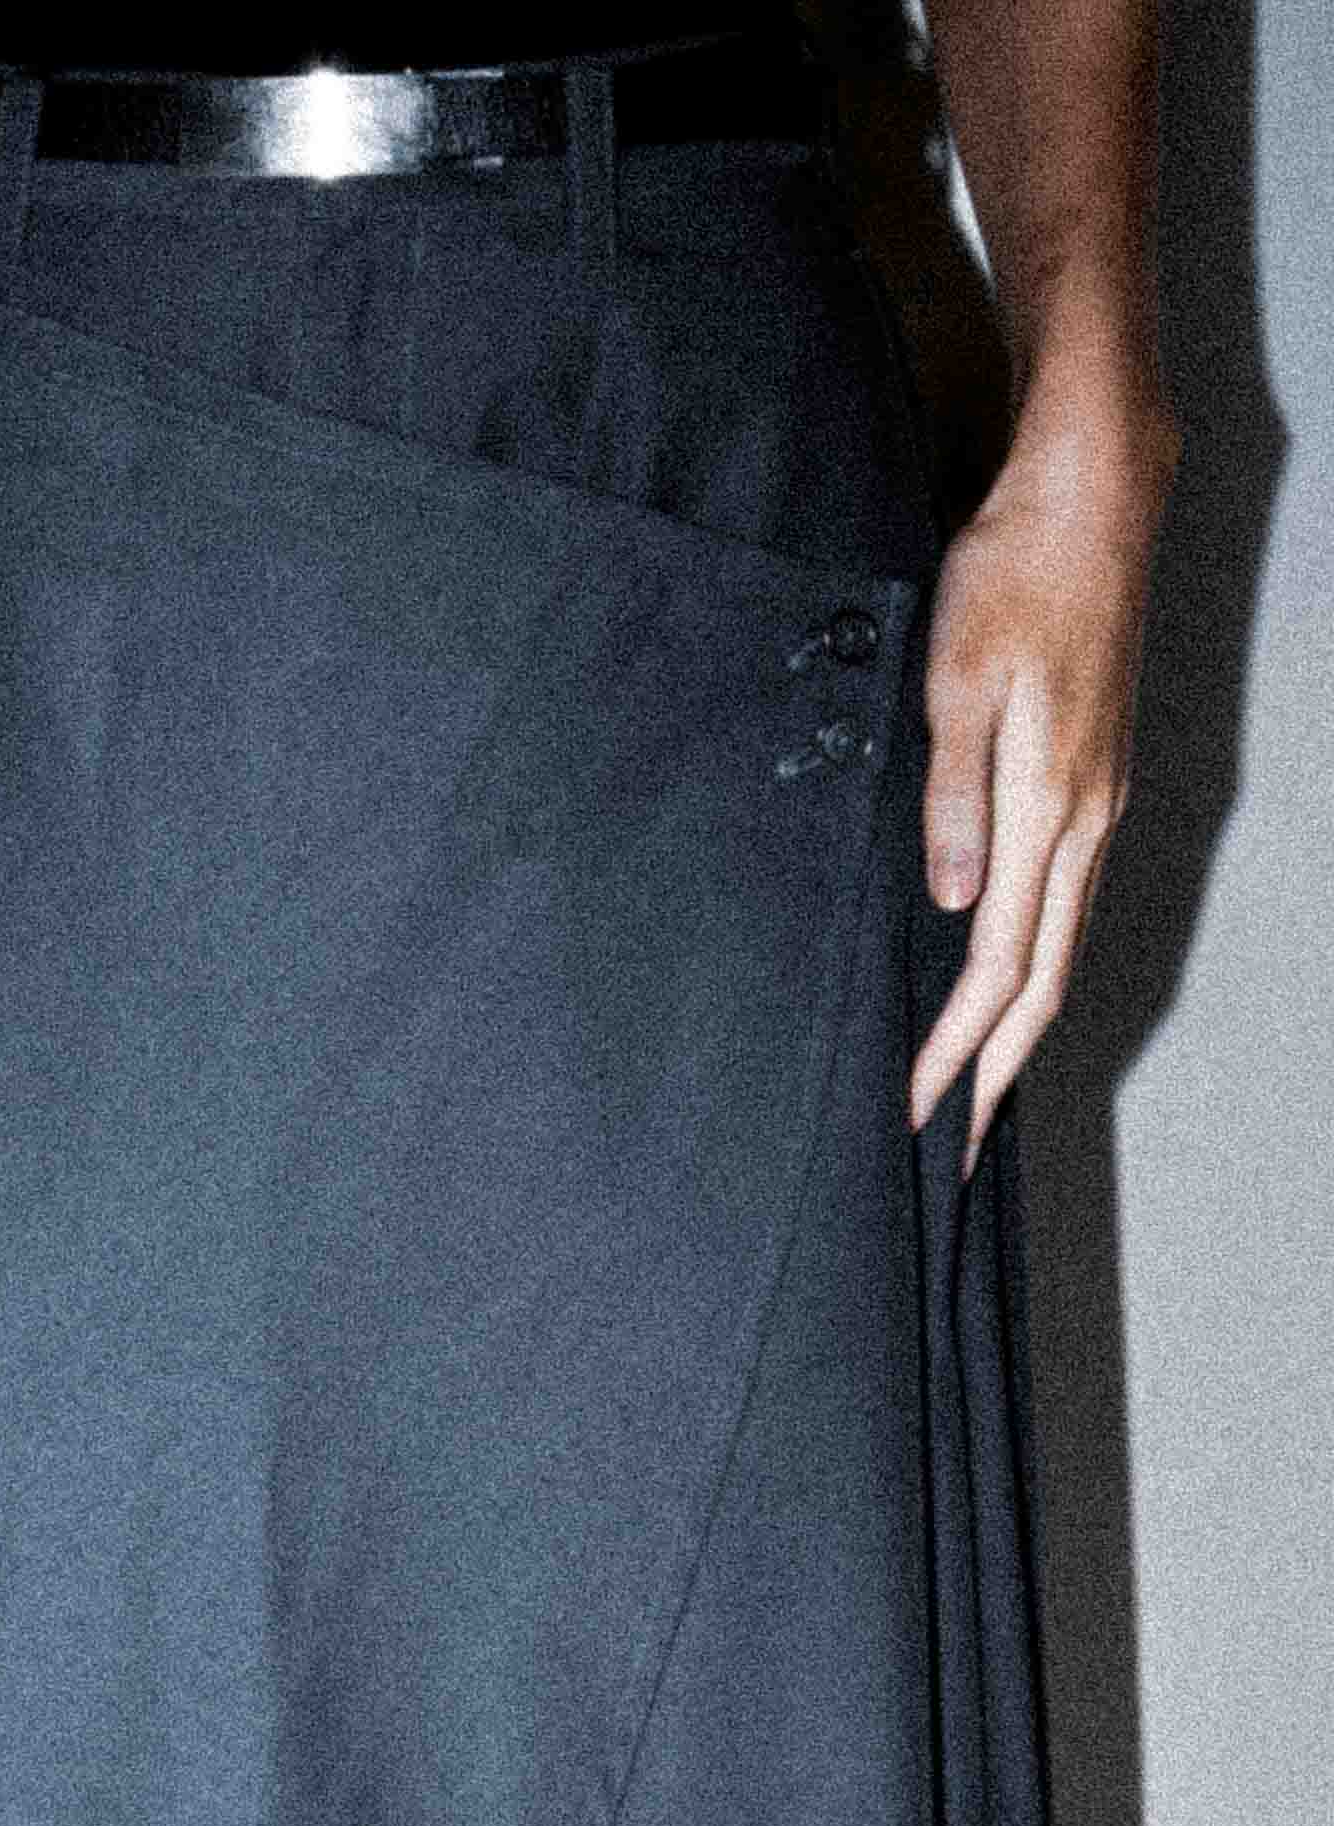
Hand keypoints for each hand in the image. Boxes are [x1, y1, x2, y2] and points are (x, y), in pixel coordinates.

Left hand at [908, 352, 1176, 1168]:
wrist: (1092, 494)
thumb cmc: (1014, 574)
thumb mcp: (956, 684)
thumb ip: (951, 799)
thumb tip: (951, 906)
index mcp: (1050, 808)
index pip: (998, 969)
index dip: (954, 1054)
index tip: (912, 1115)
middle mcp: (1086, 819)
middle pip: (1042, 982)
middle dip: (994, 1076)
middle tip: (951, 1148)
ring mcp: (1096, 801)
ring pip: (1058, 947)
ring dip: (1016, 1030)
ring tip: (974, 1091)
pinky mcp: (1091, 777)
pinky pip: (1063, 903)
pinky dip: (1031, 967)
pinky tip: (1002, 986)